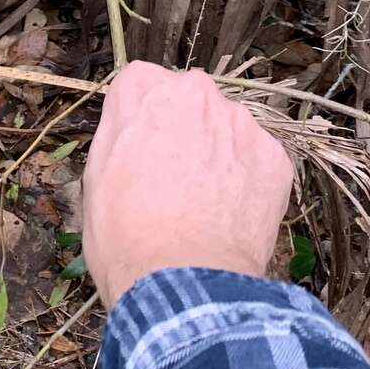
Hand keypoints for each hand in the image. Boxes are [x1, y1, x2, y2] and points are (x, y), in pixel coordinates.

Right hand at [82, 61, 293, 308]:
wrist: (185, 283)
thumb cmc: (127, 236)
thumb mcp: (95, 178)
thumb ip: (118, 133)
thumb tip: (133, 127)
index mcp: (144, 90)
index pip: (142, 85)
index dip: (141, 121)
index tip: (141, 151)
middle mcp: (196, 92)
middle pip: (189, 102)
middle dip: (184, 132)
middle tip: (175, 181)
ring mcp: (240, 124)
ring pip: (227, 131)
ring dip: (219, 155)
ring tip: (206, 206)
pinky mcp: (274, 157)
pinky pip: (257, 160)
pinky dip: (247, 182)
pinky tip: (231, 217)